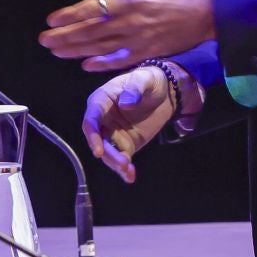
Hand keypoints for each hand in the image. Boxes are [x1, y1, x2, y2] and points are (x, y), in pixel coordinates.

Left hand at [40, 0, 214, 71]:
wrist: (214, 9)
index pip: (93, 8)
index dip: (70, 15)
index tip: (52, 19)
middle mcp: (131, 20)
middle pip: (91, 31)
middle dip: (65, 36)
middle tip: (44, 39)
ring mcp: (139, 39)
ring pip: (101, 47)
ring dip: (76, 50)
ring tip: (56, 51)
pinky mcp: (150, 51)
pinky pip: (121, 60)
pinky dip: (103, 64)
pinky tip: (86, 65)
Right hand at [81, 64, 180, 183]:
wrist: (165, 91)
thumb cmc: (149, 80)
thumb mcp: (143, 79)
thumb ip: (134, 89)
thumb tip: (126, 104)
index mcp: (101, 101)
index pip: (91, 120)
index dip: (92, 136)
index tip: (98, 150)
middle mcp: (102, 119)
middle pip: (98, 140)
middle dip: (108, 154)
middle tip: (122, 163)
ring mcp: (113, 134)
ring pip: (109, 153)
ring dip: (116, 163)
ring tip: (128, 172)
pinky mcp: (126, 144)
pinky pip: (122, 159)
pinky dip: (125, 170)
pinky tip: (130, 177)